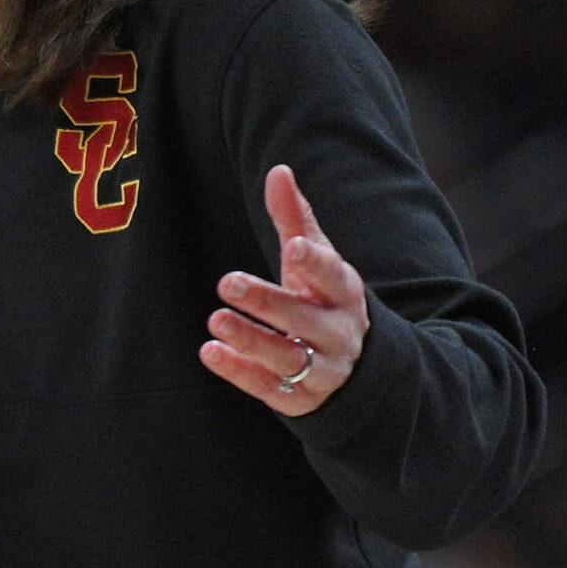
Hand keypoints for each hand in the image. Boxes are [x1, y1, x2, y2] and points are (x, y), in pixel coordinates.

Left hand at [199, 163, 367, 416]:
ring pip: (288, 358)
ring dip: (252, 340)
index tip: (292, 247)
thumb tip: (278, 170)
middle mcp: (338, 333)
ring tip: (216, 319)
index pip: (335, 277)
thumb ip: (296, 219)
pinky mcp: (298, 397)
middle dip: (269, 302)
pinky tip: (210, 352)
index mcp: (344, 294)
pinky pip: (269, 387)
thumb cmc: (324, 300)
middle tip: (228, 281)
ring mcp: (321, 369)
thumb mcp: (317, 262)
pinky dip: (240, 371)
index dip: (316, 263)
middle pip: (305, 319)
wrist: (356, 372)